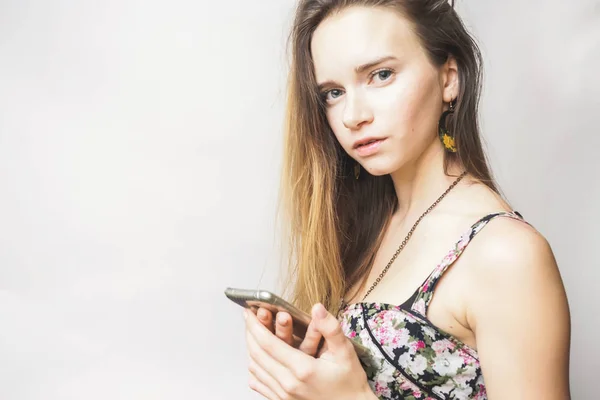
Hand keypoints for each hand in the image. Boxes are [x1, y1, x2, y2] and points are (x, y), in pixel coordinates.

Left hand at [244, 303, 374, 399]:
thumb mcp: (345, 352)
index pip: (268, 344)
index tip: (249, 312)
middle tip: (249, 318)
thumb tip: (317, 309)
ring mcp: (283, 395)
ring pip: (255, 369)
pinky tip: (256, 358)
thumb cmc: (349, 382)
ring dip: (250, 349)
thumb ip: (330, 329)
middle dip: (250, 333)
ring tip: (252, 333)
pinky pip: (259, 384)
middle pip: (257, 355)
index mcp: (302, 369)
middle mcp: (288, 383)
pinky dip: (253, 368)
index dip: (255, 326)